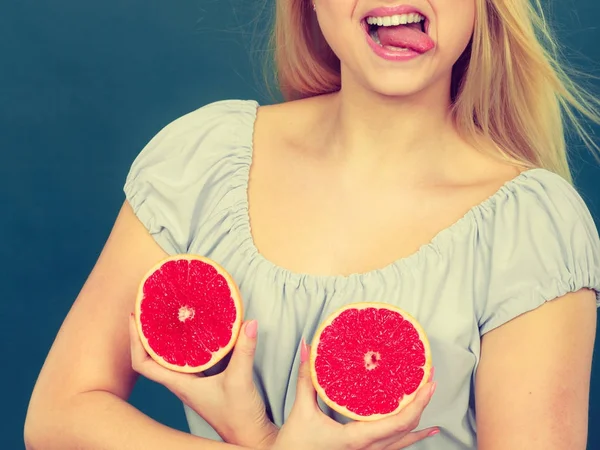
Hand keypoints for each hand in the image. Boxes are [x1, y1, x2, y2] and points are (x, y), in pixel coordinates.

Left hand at [129, 315, 277, 449]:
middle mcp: (181, 382)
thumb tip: (249, 322)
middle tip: (148, 307)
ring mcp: (192, 383)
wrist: (249, 437)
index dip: (134, 340)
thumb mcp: (240, 380)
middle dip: (145, 332)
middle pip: (150, 356)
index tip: (134, 316)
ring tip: (165, 313)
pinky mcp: (204, 381)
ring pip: (168, 357)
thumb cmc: (239, 416)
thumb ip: (244, 350)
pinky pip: (186, 358)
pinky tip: (193, 330)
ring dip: (163, 337)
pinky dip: (184, 342)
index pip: (143, 364)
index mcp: (180, 384)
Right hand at [272, 340, 438, 449]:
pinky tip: (425, 430)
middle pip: (406, 430)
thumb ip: (307, 378)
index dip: (417, 404)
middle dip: (422, 404)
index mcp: (355, 439)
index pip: (396, 423)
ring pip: (403, 440)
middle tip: (431, 379)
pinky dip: (411, 436)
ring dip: (419, 419)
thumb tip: (307, 347)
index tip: (427, 384)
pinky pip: (395, 446)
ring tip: (430, 397)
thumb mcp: (301, 409)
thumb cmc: (295, 443)